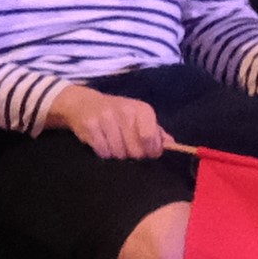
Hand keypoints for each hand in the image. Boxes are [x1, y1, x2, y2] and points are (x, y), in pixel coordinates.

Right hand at [45, 83, 166, 158]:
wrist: (84, 103)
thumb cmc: (118, 113)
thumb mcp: (139, 117)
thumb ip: (156, 132)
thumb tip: (173, 146)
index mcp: (142, 109)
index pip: (150, 139)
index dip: (150, 152)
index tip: (147, 152)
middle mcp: (125, 111)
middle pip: (135, 151)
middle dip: (132, 155)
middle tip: (127, 147)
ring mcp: (106, 118)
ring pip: (118, 153)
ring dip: (117, 154)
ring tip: (113, 144)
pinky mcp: (90, 126)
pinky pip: (103, 152)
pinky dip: (103, 152)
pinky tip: (102, 143)